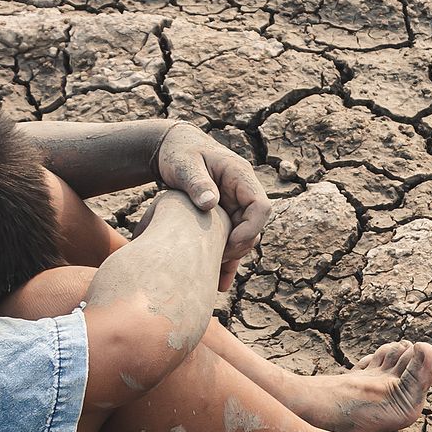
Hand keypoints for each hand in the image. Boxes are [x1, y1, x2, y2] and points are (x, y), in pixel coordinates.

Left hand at [156, 125, 274, 275]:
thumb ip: (197, 183)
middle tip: (214, 262)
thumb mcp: (184, 165)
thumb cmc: (178, 153)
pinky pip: (229, 240)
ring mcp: (234, 204)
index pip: (261, 207)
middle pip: (254, 227)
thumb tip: (210, 204)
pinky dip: (223, 259)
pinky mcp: (224, 216)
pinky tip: (217, 282)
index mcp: (240, 176)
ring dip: (231, 257)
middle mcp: (242, 192)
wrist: (170, 149)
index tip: (229, 243)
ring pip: (243, 238)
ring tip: (211, 277)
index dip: (251, 229)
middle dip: (239, 248)